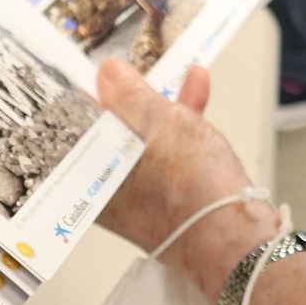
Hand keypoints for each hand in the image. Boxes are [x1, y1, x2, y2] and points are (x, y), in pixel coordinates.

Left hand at [95, 60, 277, 300]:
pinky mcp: (167, 195)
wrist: (232, 237)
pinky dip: (182, 123)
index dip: (88, 90)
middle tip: (138, 67)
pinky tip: (198, 94)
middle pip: (110, 129)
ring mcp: (137, 193)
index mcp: (89, 174)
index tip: (100, 67)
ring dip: (164, 103)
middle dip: (131, 93)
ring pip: (143, 137)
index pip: (73, 124)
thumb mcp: (159, 123)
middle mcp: (106, 187)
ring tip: (183, 74)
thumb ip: (130, 94)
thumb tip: (108, 73)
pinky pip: (166, 150)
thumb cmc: (188, 190)